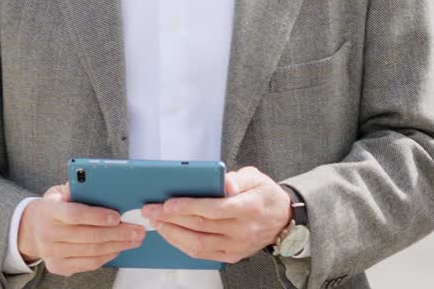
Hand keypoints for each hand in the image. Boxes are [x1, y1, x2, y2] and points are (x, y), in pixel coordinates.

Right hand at [18, 183, 145, 275]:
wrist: (30, 231)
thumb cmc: (51, 209)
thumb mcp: (56, 193)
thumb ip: (72, 188)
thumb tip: (94, 182)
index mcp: (49, 212)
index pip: (74, 215)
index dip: (97, 216)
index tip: (117, 216)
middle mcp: (49, 234)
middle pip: (88, 236)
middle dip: (118, 233)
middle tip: (136, 229)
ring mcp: (53, 253)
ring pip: (92, 251)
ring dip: (118, 245)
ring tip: (134, 239)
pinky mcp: (59, 266)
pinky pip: (88, 263)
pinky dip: (107, 256)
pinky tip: (119, 248)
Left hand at [141, 166, 290, 263]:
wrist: (282, 219)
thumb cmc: (264, 195)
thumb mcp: (256, 178)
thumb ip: (238, 178)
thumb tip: (224, 182)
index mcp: (248, 208)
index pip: (213, 209)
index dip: (188, 207)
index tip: (168, 204)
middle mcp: (242, 230)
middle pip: (200, 226)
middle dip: (171, 218)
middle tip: (152, 210)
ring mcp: (236, 246)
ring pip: (198, 243)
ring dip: (172, 233)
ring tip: (156, 222)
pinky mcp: (231, 255)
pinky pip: (202, 253)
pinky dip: (182, 244)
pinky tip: (171, 233)